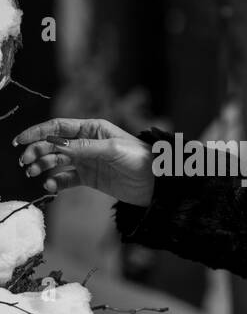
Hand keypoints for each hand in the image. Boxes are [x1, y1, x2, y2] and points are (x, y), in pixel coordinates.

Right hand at [15, 118, 155, 206]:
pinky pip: (66, 179)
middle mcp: (87, 143)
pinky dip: (55, 182)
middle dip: (37, 152)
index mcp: (92, 129)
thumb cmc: (141, 158)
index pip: (58, 127)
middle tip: (26, 163)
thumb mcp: (112, 149)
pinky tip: (50, 186)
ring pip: (56, 162)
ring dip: (42, 167)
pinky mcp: (90, 178)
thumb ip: (83, 147)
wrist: (158, 183)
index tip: (20, 141)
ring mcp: (87, 161)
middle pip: (53, 145)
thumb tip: (56, 144)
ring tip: (34, 174)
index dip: (37, 132)